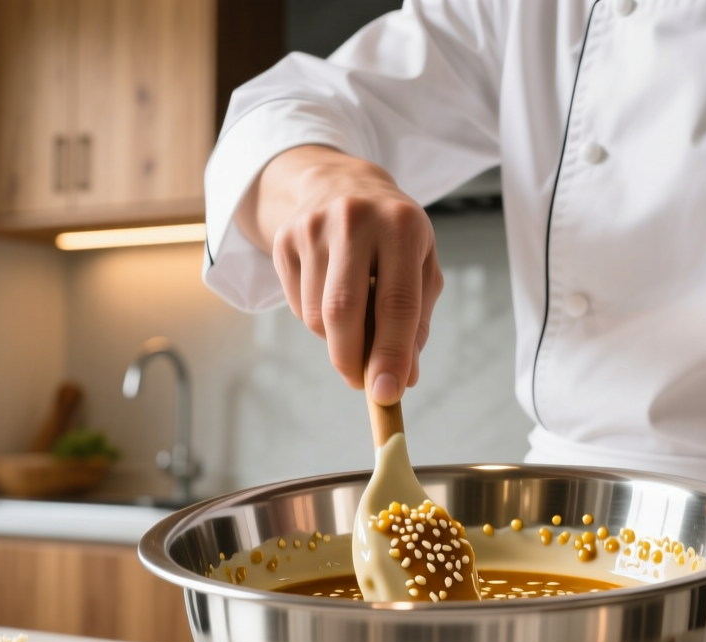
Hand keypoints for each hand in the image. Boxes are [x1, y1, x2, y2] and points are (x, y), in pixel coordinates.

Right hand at [237, 145, 443, 403]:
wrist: (342, 184)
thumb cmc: (393, 236)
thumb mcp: (421, 267)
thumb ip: (417, 323)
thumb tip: (405, 379)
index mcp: (402, 226)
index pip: (396, 303)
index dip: (391, 354)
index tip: (387, 394)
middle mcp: (355, 220)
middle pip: (343, 310)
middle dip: (351, 359)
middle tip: (361, 382)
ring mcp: (313, 226)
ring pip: (316, 314)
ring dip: (336, 338)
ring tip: (355, 321)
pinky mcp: (284, 238)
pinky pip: (296, 305)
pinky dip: (316, 319)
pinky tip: (331, 296)